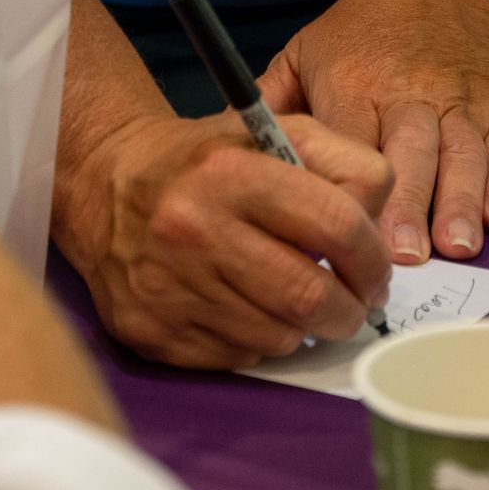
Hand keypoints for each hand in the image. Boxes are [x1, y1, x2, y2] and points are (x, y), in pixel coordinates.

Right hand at [64, 110, 393, 371]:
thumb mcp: (276, 132)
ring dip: (304, 326)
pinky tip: (248, 309)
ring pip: (279, 337)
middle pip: (311, 296)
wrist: (105, 184)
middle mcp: (193, 229)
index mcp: (230, 171)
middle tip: (353, 302)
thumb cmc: (206, 161)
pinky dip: (258, 341)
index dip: (372, 258)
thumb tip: (383, 233)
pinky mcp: (151, 333)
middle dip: (349, 308)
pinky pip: (237, 357)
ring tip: (296, 300)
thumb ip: (346, 165)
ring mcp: (168, 287)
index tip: (374, 271)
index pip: (338, 225)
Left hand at [259, 0, 488, 267]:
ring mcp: (461, 103)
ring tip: (455, 247)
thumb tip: (222, 151)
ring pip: (462, 156)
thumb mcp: (309, 48)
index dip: (344, 189)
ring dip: (459, 202)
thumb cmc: (371, 27)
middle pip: (409, 153)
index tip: (338, 236)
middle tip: (401, 257)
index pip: (348, 141)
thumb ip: (273, 102)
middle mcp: (409, 94)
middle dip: (406, 205)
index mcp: (354, 82)